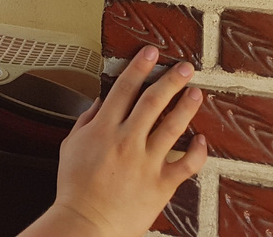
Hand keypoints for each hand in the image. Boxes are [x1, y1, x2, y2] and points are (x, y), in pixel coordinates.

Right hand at [20, 46, 206, 236]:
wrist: (86, 222)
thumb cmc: (75, 187)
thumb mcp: (71, 146)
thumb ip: (86, 120)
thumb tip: (100, 101)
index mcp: (103, 128)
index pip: (124, 88)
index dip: (139, 66)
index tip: (151, 53)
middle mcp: (127, 140)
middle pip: (153, 101)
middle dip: (170, 80)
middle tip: (185, 67)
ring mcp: (146, 161)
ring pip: (172, 126)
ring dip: (186, 106)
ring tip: (196, 92)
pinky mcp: (161, 183)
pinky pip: (186, 163)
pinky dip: (197, 150)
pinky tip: (201, 138)